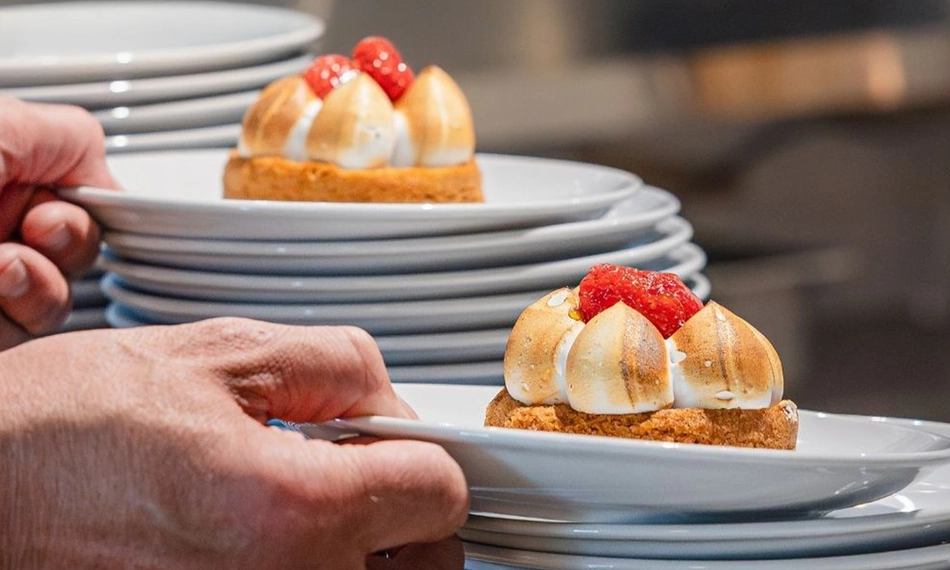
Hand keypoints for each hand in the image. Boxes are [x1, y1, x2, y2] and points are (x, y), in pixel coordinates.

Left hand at [0, 96, 117, 347]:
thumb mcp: (6, 122)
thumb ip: (74, 138)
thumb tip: (110, 179)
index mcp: (6, 174)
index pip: (84, 207)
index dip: (90, 214)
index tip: (73, 214)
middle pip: (79, 258)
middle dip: (66, 248)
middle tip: (31, 230)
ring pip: (55, 305)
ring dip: (37, 287)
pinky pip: (25, 334)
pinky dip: (14, 314)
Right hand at [0, 318, 468, 569]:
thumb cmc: (60, 434)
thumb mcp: (212, 356)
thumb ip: (335, 365)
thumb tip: (388, 399)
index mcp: (287, 513)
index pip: (440, 491)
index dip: (420, 449)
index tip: (391, 439)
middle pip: (427, 561)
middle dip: (398, 505)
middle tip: (341, 468)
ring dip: (364, 547)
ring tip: (296, 503)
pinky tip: (262, 537)